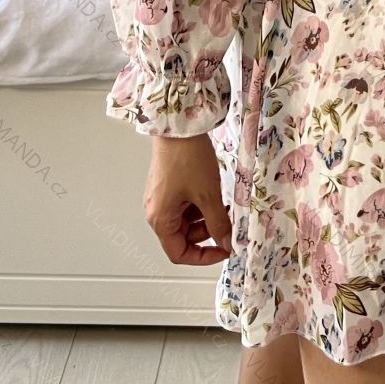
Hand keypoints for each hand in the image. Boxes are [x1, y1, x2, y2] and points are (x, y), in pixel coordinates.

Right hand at [143, 132, 232, 265]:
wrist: (179, 126)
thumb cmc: (187, 158)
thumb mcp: (208, 195)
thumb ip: (219, 223)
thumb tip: (227, 242)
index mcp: (160, 219)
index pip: (179, 253)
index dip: (203, 257)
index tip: (223, 250)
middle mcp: (157, 210)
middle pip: (183, 237)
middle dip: (207, 232)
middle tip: (227, 221)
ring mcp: (162, 197)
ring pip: (187, 220)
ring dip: (206, 216)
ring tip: (221, 202)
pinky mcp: (169, 184)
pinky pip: (186, 203)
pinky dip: (201, 202)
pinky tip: (214, 192)